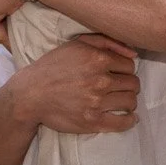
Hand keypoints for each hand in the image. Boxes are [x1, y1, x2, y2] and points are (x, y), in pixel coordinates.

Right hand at [11, 34, 140, 134]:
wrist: (31, 94)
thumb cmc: (53, 66)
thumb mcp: (77, 43)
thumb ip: (107, 42)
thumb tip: (134, 54)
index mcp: (98, 58)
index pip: (130, 66)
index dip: (125, 70)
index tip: (119, 74)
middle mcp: (100, 80)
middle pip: (133, 84)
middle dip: (129, 85)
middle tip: (120, 88)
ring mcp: (97, 102)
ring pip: (130, 101)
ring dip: (129, 101)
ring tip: (121, 101)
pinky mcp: (92, 121)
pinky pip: (122, 123)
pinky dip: (129, 121)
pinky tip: (128, 118)